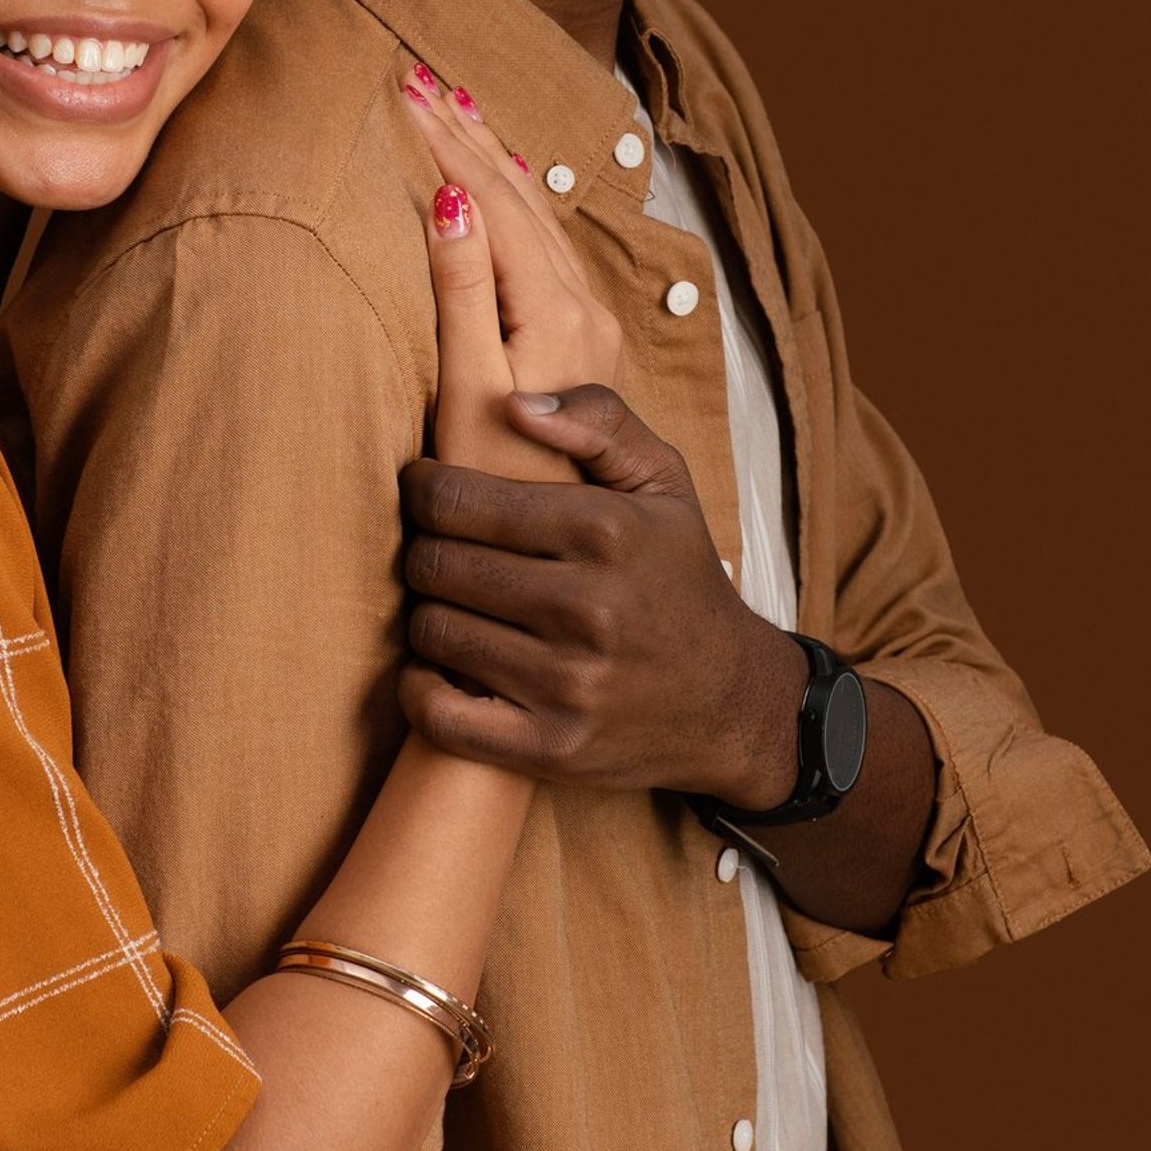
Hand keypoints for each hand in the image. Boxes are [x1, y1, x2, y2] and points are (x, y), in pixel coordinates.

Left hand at [397, 384, 808, 805]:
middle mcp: (586, 607)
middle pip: (435, 565)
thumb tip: (513, 404)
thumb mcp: (664, 483)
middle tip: (440, 551)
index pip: (457, 501)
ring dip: (428, 615)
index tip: (426, 491)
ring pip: (432, 633)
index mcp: (605, 530)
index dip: (423, 490)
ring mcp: (568, 684)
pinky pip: (438, 714)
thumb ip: (598, 420)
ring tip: (454, 605)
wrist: (732, 702)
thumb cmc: (678, 578)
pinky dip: (419, 687)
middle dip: (424, 551)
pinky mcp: (552, 747)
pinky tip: (438, 667)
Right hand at [405, 63, 622, 482]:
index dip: (446, 144)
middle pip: (523, 199)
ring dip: (497, 159)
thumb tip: (451, 199)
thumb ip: (462, 291)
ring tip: (460, 110)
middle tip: (420, 80)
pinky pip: (549, 246)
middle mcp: (584, 308)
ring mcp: (589, 325)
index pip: (494, 201)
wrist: (562, 558)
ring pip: (540, 217)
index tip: (402, 92)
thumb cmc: (496, 486)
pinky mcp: (581, 345)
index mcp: (553, 310)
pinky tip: (510, 187)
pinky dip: (520, 200)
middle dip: (468, 136)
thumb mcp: (466, 391)